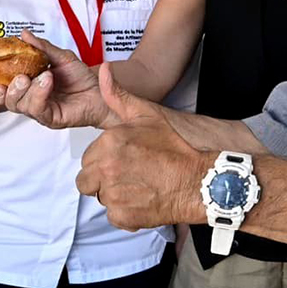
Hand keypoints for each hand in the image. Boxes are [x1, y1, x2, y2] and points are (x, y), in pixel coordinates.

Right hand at [0, 29, 107, 128]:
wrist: (101, 91)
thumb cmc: (81, 78)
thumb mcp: (60, 57)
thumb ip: (41, 47)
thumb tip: (24, 34)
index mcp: (30, 86)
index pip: (6, 88)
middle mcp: (32, 100)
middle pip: (9, 100)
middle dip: (12, 87)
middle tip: (22, 75)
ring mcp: (40, 110)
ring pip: (20, 105)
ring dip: (28, 89)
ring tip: (43, 76)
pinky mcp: (50, 118)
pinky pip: (37, 109)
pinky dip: (39, 94)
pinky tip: (47, 82)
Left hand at [76, 63, 209, 230]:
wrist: (200, 181)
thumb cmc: (176, 149)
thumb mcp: (147, 115)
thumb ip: (118, 95)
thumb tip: (102, 71)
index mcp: (109, 143)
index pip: (87, 158)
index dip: (104, 160)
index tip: (123, 160)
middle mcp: (107, 168)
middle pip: (87, 181)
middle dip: (103, 179)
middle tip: (129, 174)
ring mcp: (113, 194)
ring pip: (101, 198)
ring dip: (114, 194)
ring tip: (138, 185)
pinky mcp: (122, 216)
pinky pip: (114, 216)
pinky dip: (126, 212)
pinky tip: (143, 200)